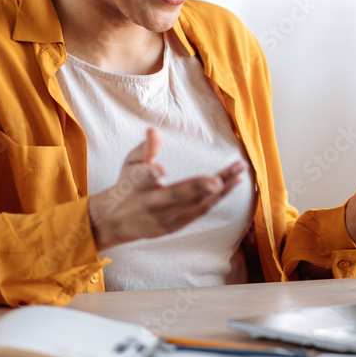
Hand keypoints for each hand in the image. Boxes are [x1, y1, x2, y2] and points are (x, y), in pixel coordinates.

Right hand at [88, 127, 245, 250]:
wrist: (117, 221)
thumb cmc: (128, 185)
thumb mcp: (130, 164)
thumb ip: (145, 148)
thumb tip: (153, 130)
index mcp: (136, 185)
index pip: (142, 178)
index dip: (151, 173)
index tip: (161, 170)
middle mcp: (150, 204)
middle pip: (177, 195)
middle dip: (199, 187)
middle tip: (218, 180)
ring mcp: (164, 218)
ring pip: (195, 204)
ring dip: (220, 189)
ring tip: (239, 171)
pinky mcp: (174, 226)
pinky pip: (199, 212)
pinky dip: (217, 199)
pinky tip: (233, 184)